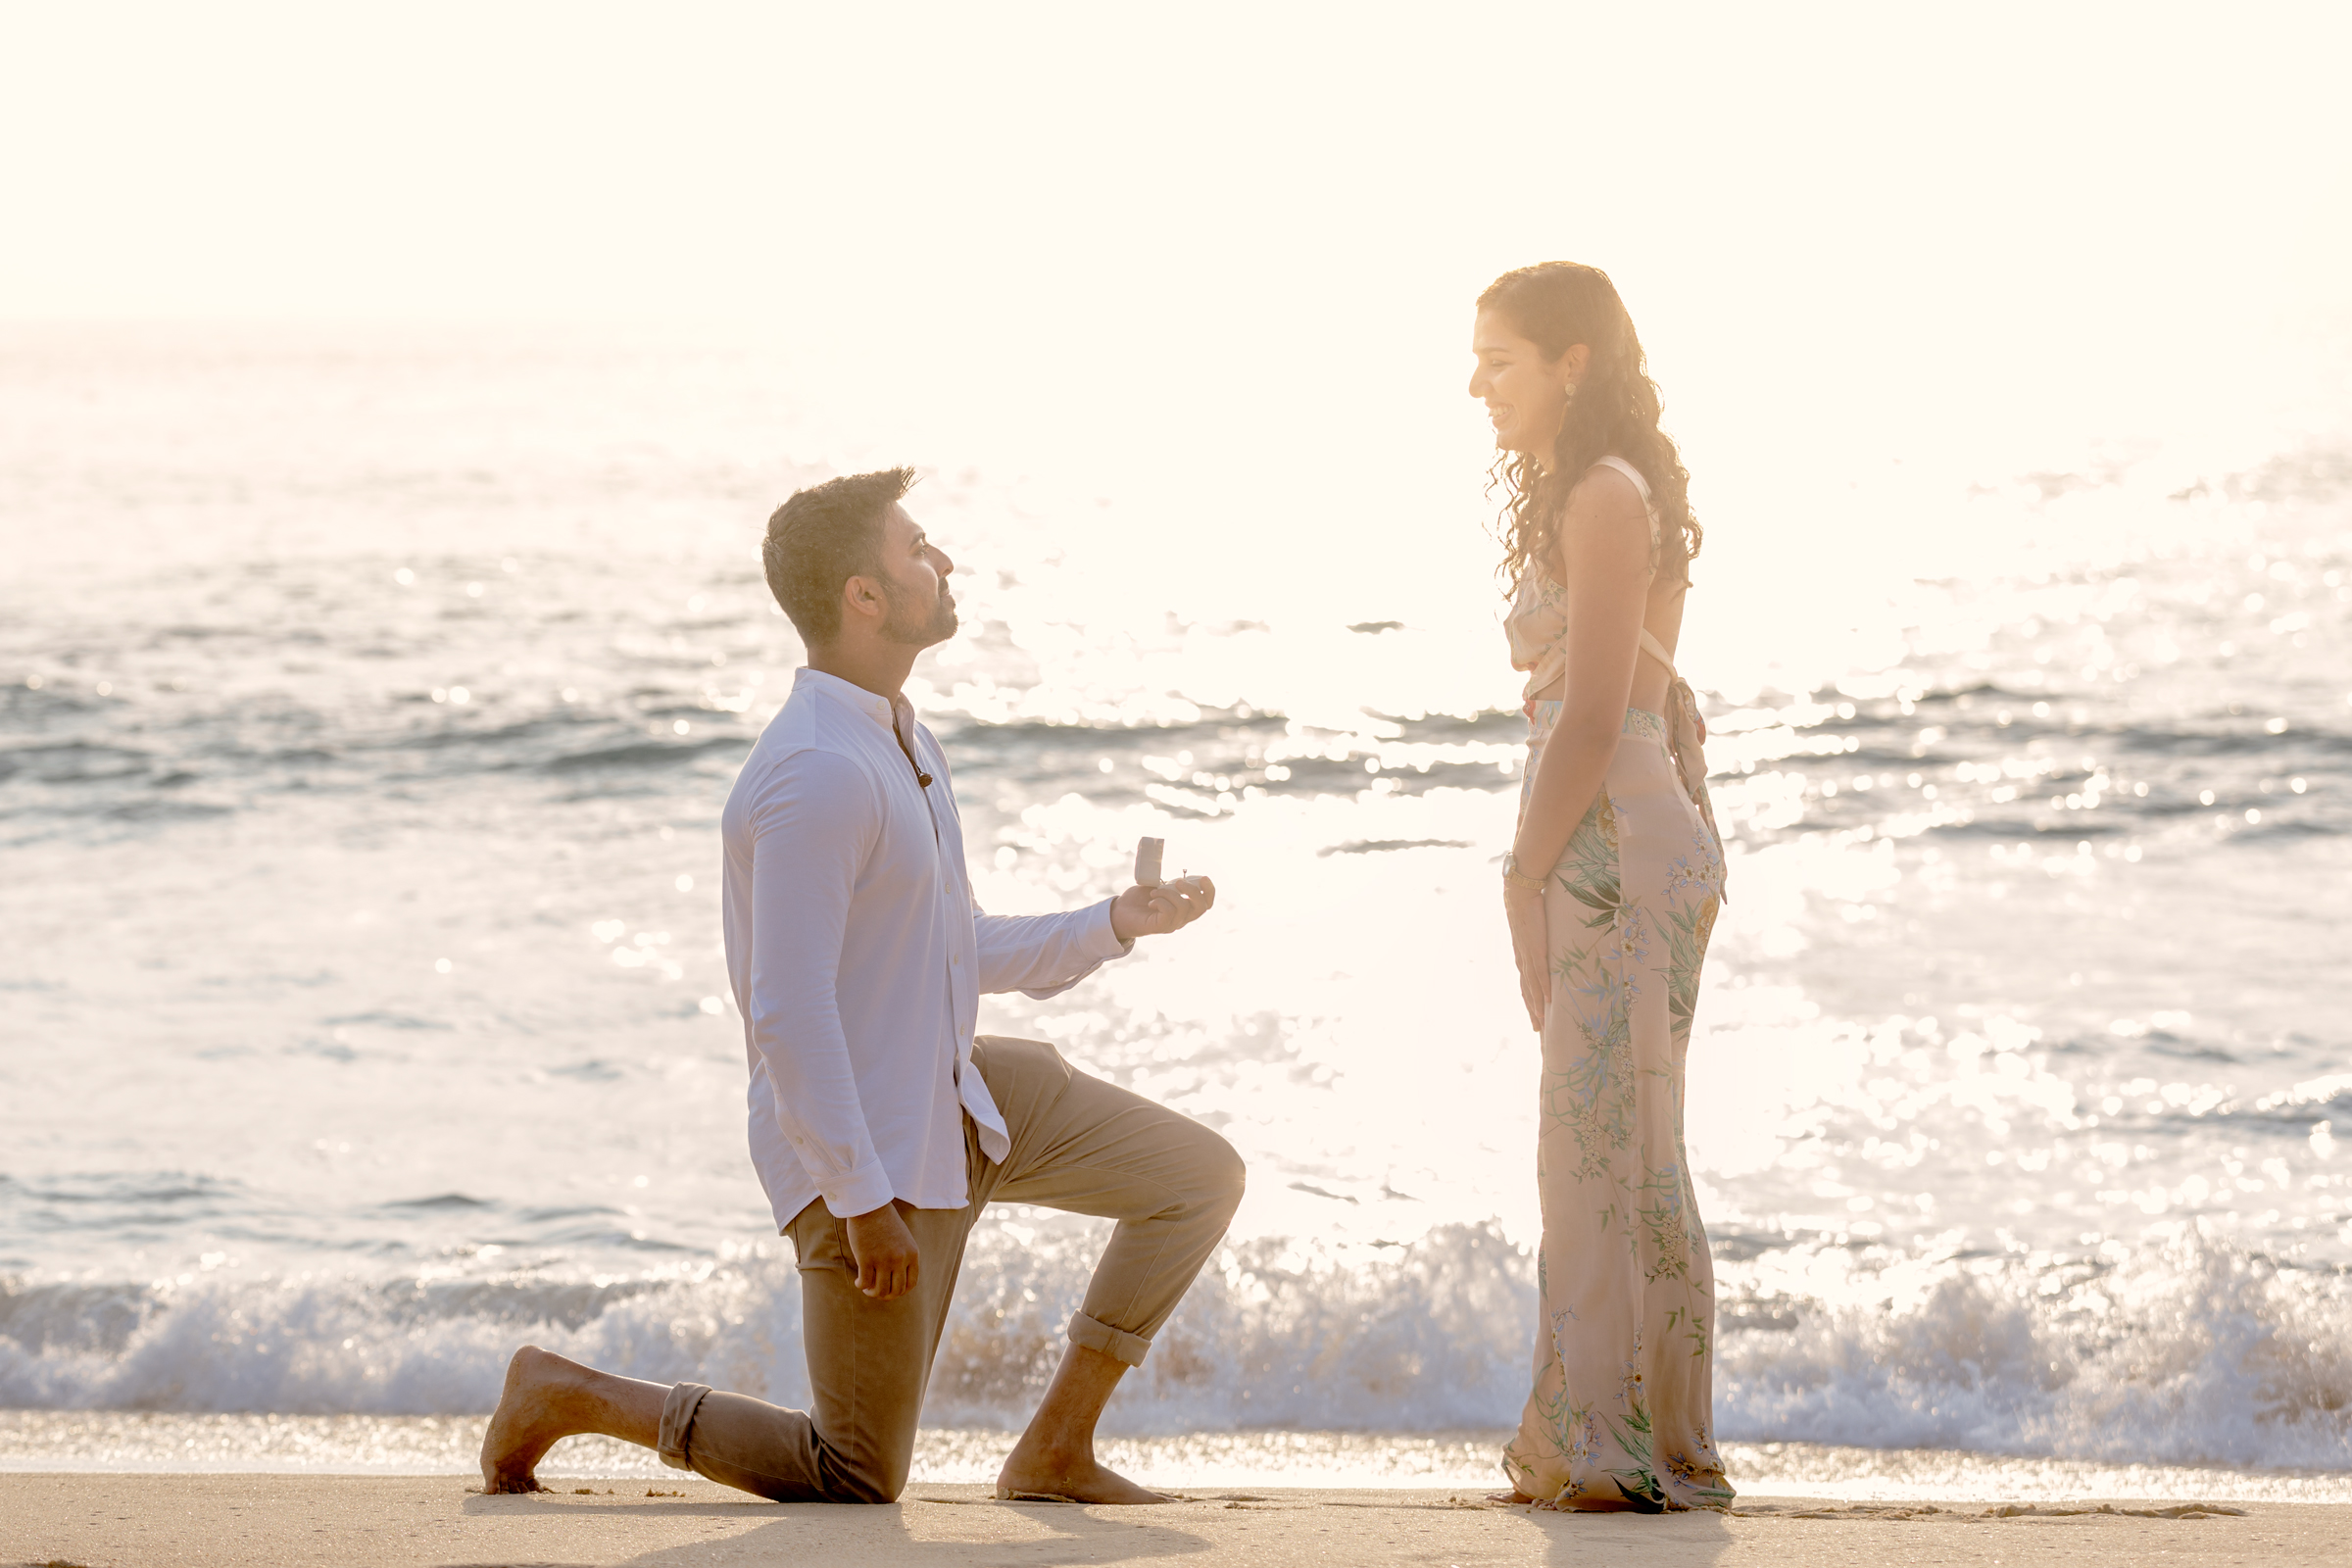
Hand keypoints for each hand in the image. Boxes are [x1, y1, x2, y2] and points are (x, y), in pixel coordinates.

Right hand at [843, 1203, 919, 1299]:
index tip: (891, 1290)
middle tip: (876, 1291)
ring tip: (867, 1288)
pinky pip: (865, 1282)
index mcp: (912, 1254)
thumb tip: (895, 1278)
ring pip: (880, 1290)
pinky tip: (858, 1282)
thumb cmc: (885, 1221)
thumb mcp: (903, 1238)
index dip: (900, 1291)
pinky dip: (861, 1285)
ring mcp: (883, 1260)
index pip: (911, 1283)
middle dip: (886, 1295)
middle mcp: (900, 1259)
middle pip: (896, 1290)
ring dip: (872, 1293)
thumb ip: (903, 1256)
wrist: (870, 1206)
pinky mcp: (866, 1259)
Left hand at [1110, 875, 1215, 942]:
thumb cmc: (1139, 898)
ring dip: (1168, 894)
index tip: (1203, 877)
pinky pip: (1169, 912)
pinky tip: (1151, 901)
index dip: (1210, 891)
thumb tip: (1180, 872)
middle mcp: (1182, 919)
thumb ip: (1171, 883)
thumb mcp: (1159, 886)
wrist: (1119, 911)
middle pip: (1201, 908)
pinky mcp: (1160, 927)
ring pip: (1183, 907)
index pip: (1206, 903)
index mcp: (1184, 908)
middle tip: (1177, 882)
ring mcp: (1172, 924)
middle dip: (1193, 891)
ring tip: (1154, 892)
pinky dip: (1161, 902)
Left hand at [1505, 885, 1549, 1030]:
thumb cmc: (1528, 905)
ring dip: (1537, 1005)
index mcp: (1521, 954)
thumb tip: (1547, 938)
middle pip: (1526, 991)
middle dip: (1532, 1011)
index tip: (1534, 1015)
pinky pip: (1540, 972)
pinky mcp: (1535, 948)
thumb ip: (1539, 937)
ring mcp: (1528, 955)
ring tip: (1542, 1022)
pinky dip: (1544, 987)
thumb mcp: (1534, 927)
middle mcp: (1522, 958)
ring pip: (1532, 987)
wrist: (1519, 892)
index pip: (1525, 983)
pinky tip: (1549, 1000)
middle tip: (1538, 1029)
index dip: (1529, 1000)